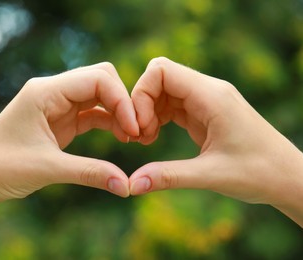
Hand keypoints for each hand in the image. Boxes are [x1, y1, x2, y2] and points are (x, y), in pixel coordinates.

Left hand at [0, 62, 138, 200]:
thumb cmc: (2, 168)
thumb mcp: (48, 168)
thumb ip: (90, 173)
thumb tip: (126, 187)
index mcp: (45, 91)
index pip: (96, 79)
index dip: (121, 100)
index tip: (133, 128)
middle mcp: (53, 91)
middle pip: (101, 79)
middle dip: (123, 101)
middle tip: (136, 130)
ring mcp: (58, 104)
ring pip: (99, 95)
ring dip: (118, 112)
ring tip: (132, 137)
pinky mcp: (62, 119)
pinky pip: (92, 113)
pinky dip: (109, 121)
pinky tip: (121, 137)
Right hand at [129, 57, 302, 224]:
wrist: (286, 177)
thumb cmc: (258, 173)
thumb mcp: (211, 175)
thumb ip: (169, 176)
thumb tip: (133, 184)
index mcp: (212, 96)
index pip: (161, 70)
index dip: (141, 94)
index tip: (139, 127)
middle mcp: (208, 91)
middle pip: (158, 78)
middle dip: (141, 104)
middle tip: (139, 136)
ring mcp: (206, 101)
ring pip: (163, 91)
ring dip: (147, 112)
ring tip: (146, 140)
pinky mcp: (204, 113)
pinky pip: (172, 105)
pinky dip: (157, 118)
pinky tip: (154, 138)